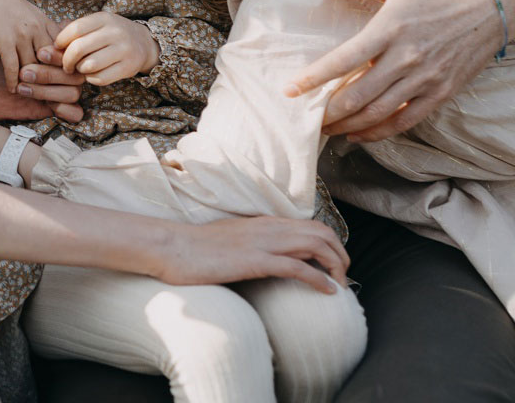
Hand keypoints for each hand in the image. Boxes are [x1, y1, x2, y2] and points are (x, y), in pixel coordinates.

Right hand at [0, 0, 56, 91]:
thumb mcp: (25, 11)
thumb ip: (39, 26)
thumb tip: (51, 41)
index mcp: (42, 19)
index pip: (61, 45)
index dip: (61, 62)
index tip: (59, 75)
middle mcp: (35, 27)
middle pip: (50, 59)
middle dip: (49, 75)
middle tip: (48, 90)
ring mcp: (21, 35)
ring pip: (32, 66)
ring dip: (30, 81)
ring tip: (29, 92)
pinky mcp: (5, 42)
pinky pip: (13, 68)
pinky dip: (13, 81)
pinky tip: (12, 89)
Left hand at [50, 12, 157, 85]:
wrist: (143, 43)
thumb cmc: (110, 35)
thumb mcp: (96, 26)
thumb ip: (73, 32)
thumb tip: (46, 50)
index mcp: (104, 18)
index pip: (75, 29)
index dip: (61, 41)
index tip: (57, 48)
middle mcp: (115, 32)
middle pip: (79, 48)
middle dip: (66, 60)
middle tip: (66, 65)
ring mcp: (124, 50)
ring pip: (89, 65)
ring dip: (79, 70)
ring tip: (80, 68)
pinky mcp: (128, 67)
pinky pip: (101, 78)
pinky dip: (91, 79)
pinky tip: (92, 74)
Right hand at [153, 216, 349, 293]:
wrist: (171, 247)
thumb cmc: (195, 249)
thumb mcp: (231, 241)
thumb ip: (252, 244)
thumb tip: (266, 258)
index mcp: (263, 222)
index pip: (310, 225)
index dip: (330, 244)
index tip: (333, 264)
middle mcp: (268, 227)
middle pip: (321, 233)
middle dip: (340, 255)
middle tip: (344, 277)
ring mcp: (262, 243)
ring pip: (316, 245)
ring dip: (336, 266)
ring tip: (341, 285)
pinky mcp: (255, 261)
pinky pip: (298, 267)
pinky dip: (319, 279)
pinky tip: (328, 292)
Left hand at [285, 0, 514, 140]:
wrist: (496, 1)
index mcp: (391, 28)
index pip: (343, 60)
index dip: (313, 78)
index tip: (290, 90)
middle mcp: (408, 58)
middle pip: (358, 95)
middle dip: (327, 112)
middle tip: (305, 119)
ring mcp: (427, 78)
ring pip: (379, 112)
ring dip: (349, 125)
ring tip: (326, 129)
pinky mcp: (443, 91)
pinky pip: (407, 120)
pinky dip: (380, 132)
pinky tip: (359, 134)